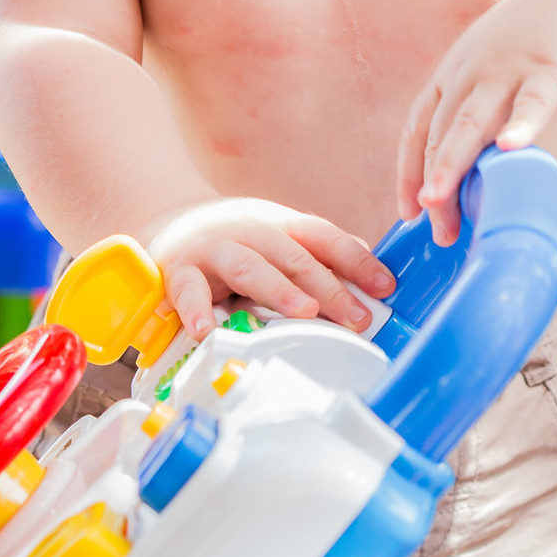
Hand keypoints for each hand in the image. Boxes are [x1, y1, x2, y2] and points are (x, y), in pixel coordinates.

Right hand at [140, 197, 395, 340]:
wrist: (171, 226)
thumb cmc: (237, 243)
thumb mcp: (279, 241)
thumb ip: (318, 258)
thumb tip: (371, 271)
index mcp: (281, 226)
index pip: (325, 238)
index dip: (357, 260)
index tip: (385, 286)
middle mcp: (252, 231)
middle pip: (294, 256)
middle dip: (328, 287)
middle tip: (355, 315)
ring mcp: (215, 248)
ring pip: (250, 267)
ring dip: (278, 289)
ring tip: (303, 313)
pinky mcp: (179, 270)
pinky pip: (188, 290)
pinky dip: (197, 310)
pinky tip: (208, 331)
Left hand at [397, 0, 556, 243]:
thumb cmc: (536, 43)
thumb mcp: (494, 71)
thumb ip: (481, 115)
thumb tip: (475, 178)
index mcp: (454, 75)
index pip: (418, 128)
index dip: (408, 171)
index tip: (407, 213)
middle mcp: (470, 72)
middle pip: (440, 133)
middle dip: (432, 182)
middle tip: (432, 225)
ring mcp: (506, 69)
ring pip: (471, 121)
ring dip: (452, 162)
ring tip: (440, 200)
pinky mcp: (548, 69)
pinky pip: (532, 102)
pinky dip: (520, 126)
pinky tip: (510, 150)